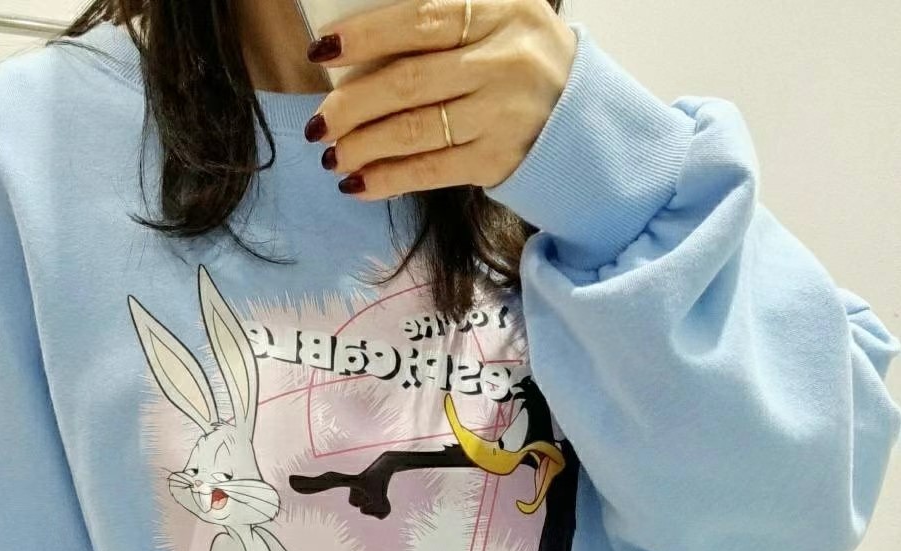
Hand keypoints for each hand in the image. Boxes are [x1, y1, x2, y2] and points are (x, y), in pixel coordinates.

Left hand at [303, 0, 576, 200]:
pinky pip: (430, 170)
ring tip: (332, 155)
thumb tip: (363, 36)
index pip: (421, 19)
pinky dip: (388, 179)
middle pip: (408, 81)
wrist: (583, 119)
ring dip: (363, 146)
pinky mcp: (496, 160)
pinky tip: (357, 184)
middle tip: (318, 124)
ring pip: (414, 130)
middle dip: (351, 105)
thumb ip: (442, 15)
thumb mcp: (498, 14)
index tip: (322, 51)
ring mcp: (500, 114)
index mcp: (498, 9)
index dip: (366, 35)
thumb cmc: (520, 60)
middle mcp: (502, 60)